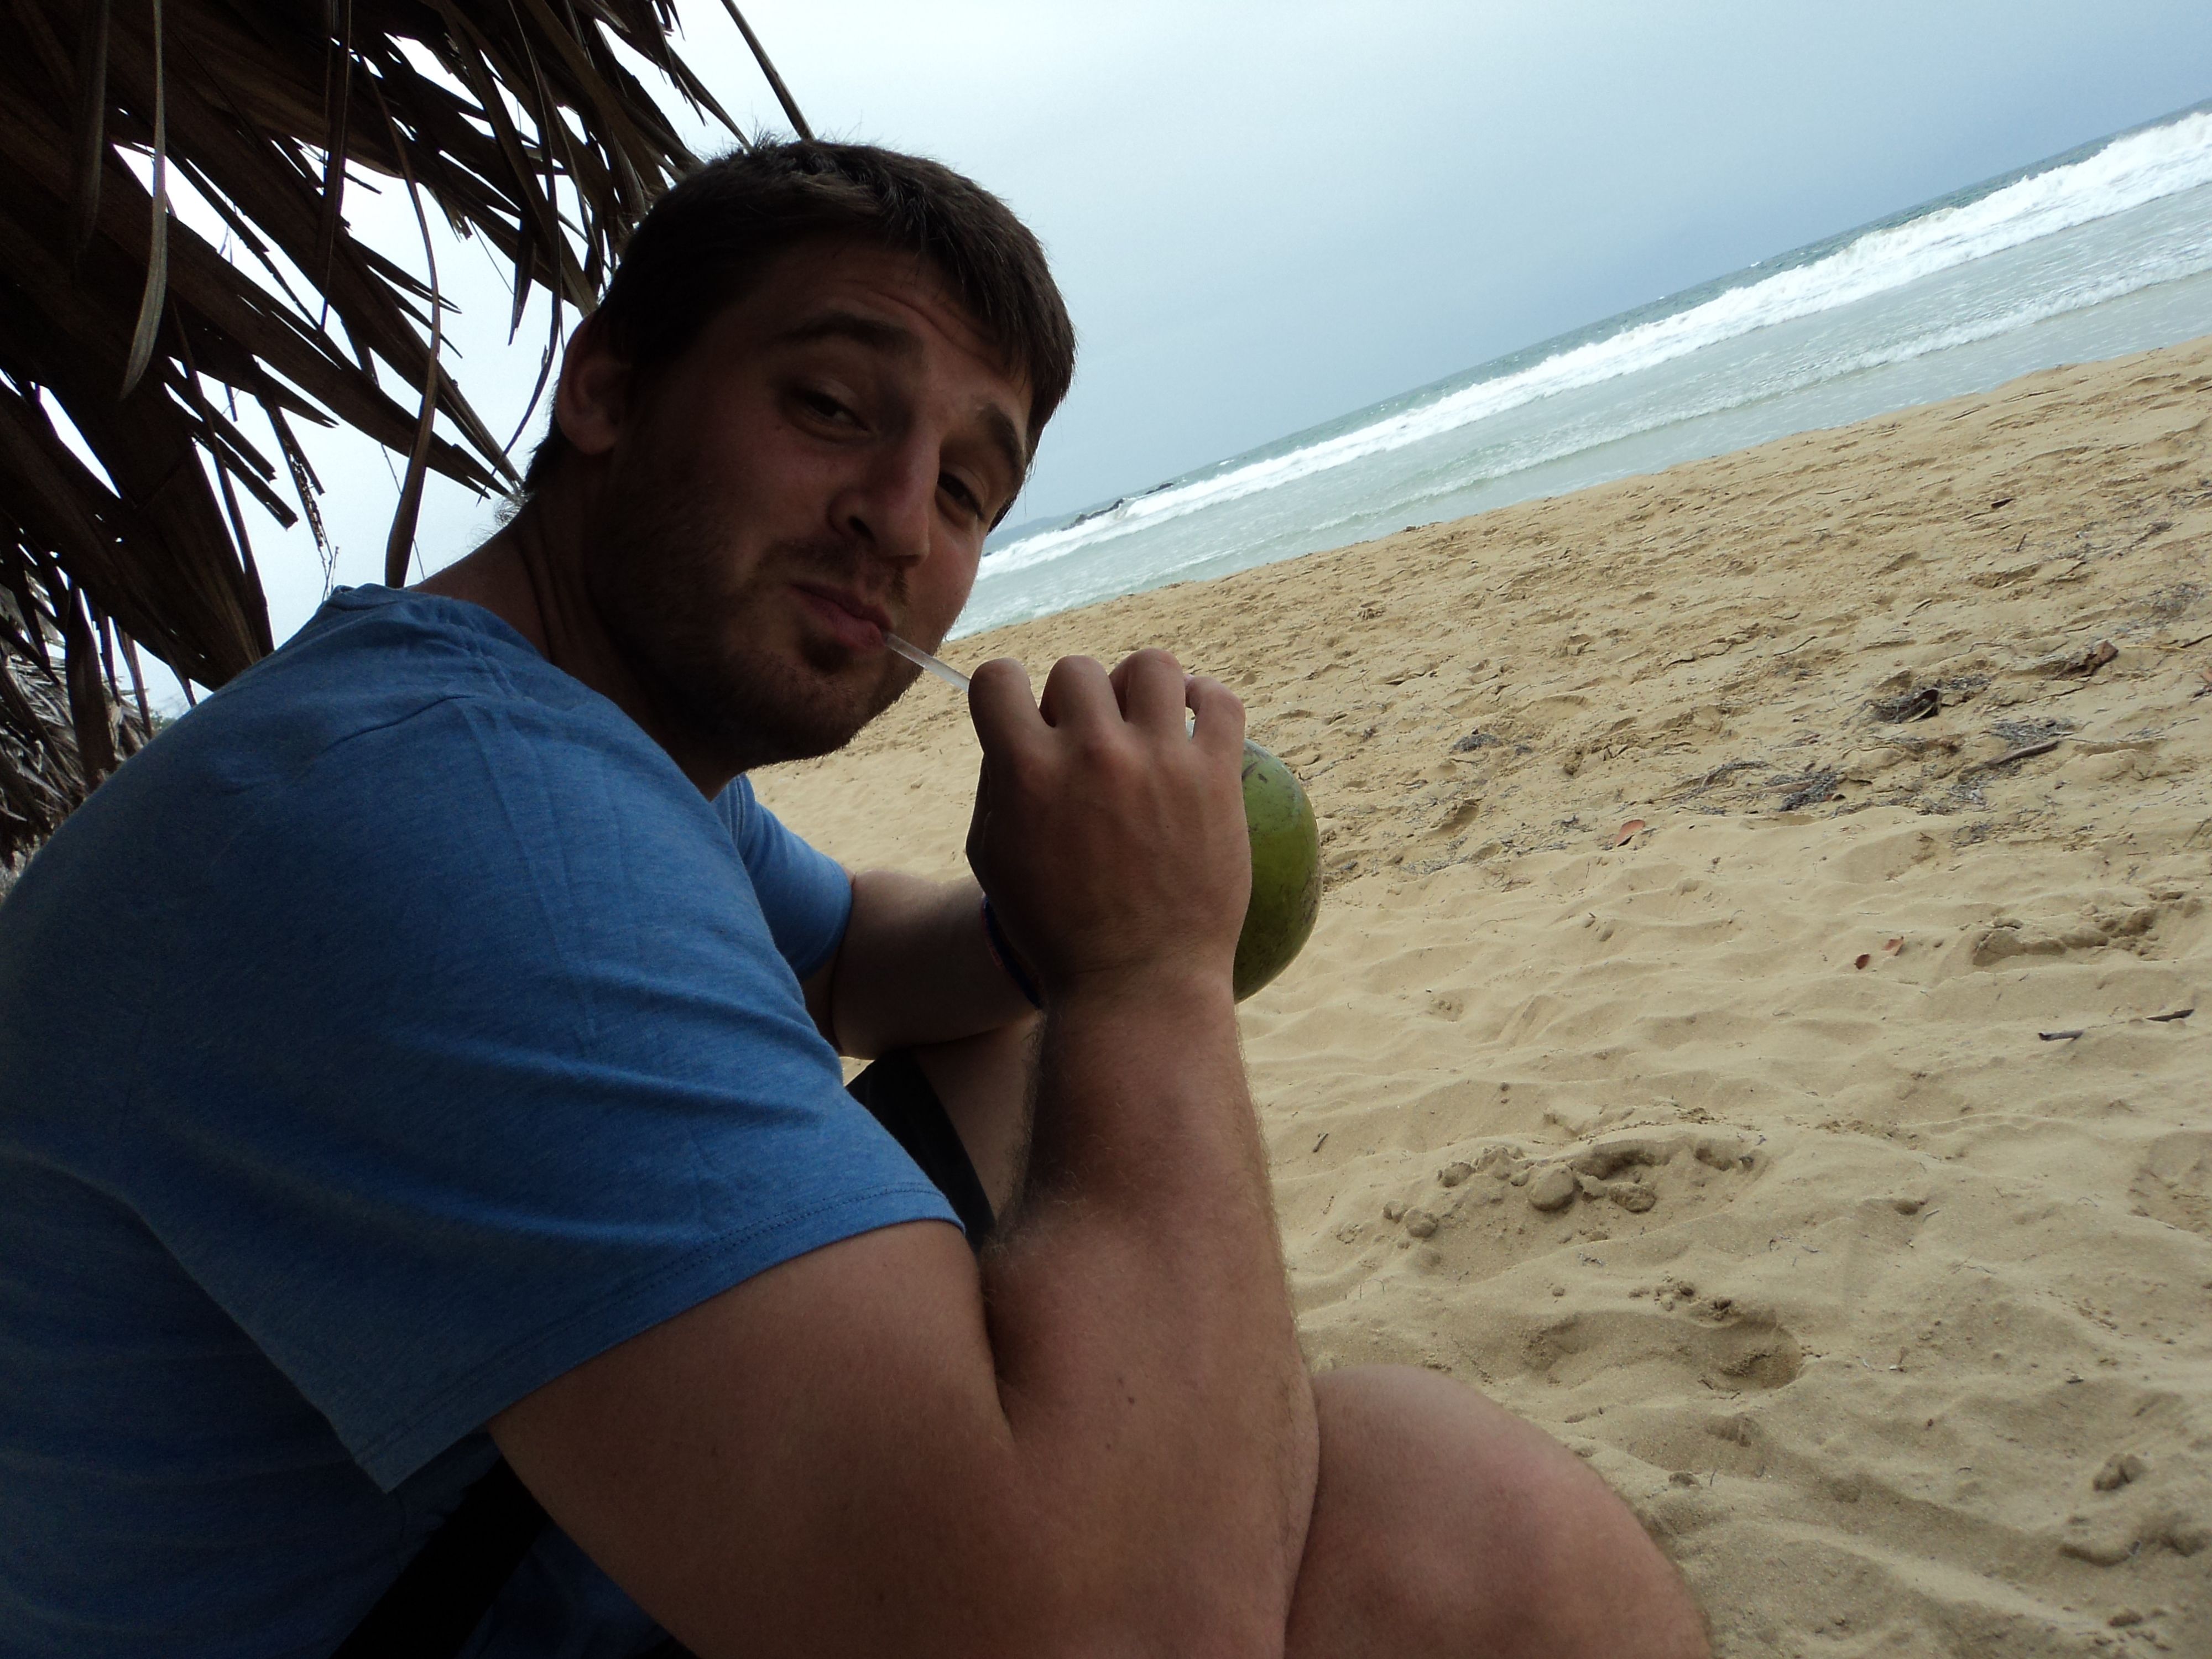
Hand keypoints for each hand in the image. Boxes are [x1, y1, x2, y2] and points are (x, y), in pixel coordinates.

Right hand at [965, 650, 1247, 1003]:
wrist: (1135, 983)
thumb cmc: (1055, 928)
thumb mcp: (994, 857)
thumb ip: (999, 780)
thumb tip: (1021, 724)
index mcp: (1026, 771)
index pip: (997, 676)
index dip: (1005, 692)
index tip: (1026, 717)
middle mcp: (1092, 754)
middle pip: (1076, 670)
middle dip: (1075, 702)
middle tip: (1089, 745)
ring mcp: (1160, 762)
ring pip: (1149, 666)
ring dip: (1137, 687)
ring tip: (1143, 720)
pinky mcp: (1215, 778)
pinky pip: (1220, 699)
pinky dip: (1204, 697)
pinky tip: (1191, 720)